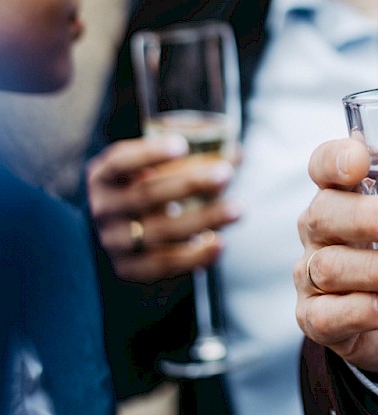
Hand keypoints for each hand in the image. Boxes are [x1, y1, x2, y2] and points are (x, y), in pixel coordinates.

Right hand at [87, 137, 240, 283]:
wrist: (122, 238)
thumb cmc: (147, 191)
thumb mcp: (154, 168)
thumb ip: (189, 156)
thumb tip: (235, 152)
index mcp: (104, 176)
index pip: (121, 162)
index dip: (149, 153)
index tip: (182, 145)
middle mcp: (104, 208)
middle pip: (147, 194)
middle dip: (190, 183)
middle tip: (226, 174)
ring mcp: (115, 242)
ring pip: (161, 230)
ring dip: (203, 219)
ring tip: (236, 210)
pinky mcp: (130, 269)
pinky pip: (164, 264)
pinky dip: (194, 255)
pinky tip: (219, 244)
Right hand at [294, 135, 377, 372]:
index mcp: (348, 190)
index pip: (324, 164)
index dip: (335, 159)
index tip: (360, 161)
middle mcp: (323, 228)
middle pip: (324, 212)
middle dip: (366, 217)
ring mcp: (313, 274)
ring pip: (328, 266)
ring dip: (376, 270)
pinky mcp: (318, 318)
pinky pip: (326, 315)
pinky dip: (361, 311)